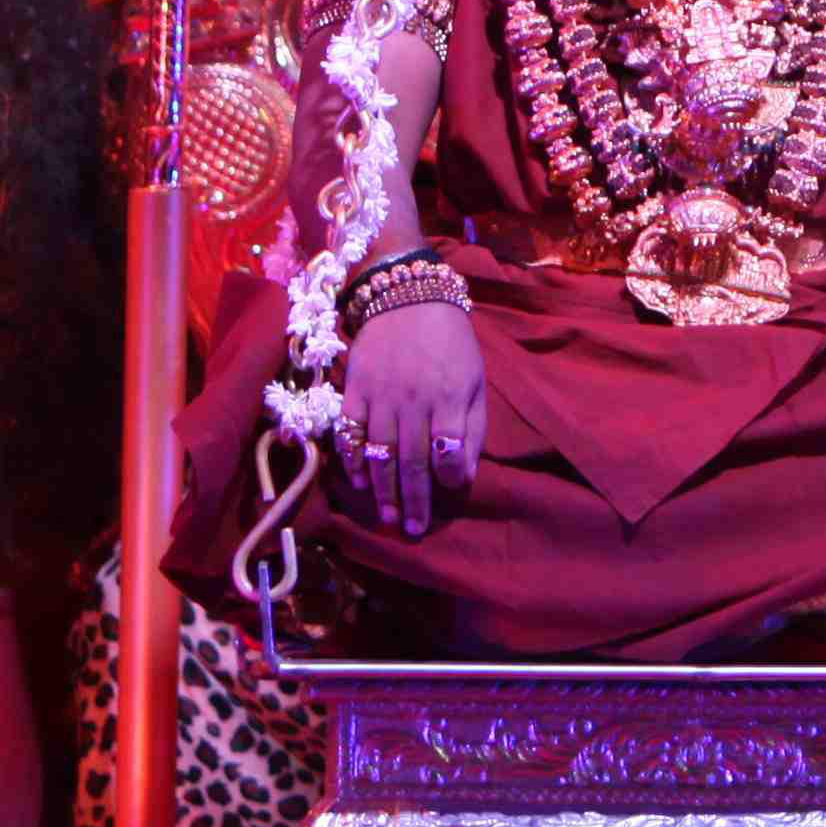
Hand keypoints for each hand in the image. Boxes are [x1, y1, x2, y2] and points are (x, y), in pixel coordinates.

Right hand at [335, 292, 485, 536]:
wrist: (408, 296)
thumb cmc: (450, 343)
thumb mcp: (474, 379)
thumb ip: (472, 427)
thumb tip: (462, 473)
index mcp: (448, 396)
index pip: (448, 449)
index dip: (447, 478)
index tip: (446, 495)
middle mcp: (413, 400)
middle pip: (412, 459)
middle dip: (413, 499)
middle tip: (412, 530)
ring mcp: (380, 396)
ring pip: (380, 452)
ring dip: (383, 490)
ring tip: (388, 518)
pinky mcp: (355, 390)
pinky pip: (351, 432)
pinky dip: (354, 460)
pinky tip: (360, 482)